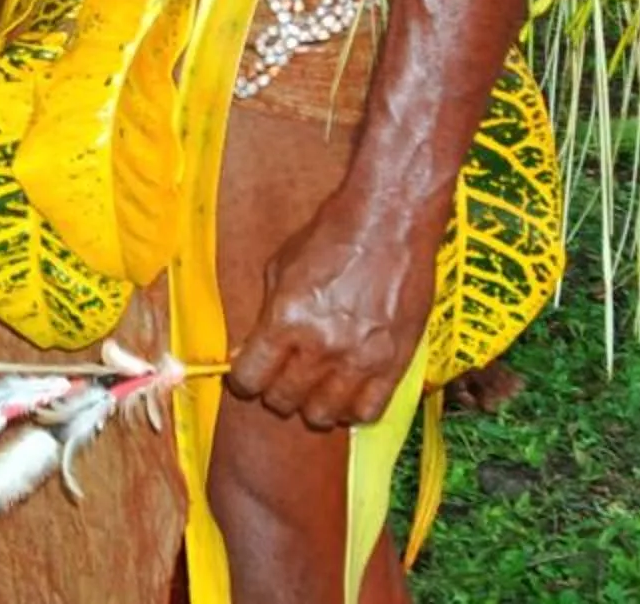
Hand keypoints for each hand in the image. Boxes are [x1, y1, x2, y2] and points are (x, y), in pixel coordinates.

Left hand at [226, 192, 440, 429]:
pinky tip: (345, 395)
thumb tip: (253, 351)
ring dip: (312, 406)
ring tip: (313, 389)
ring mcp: (360, 359)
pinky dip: (351, 411)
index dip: (244, 381)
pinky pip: (369, 411)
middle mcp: (321, 346)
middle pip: (285, 400)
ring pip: (325, 414)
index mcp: (285, 320)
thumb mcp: (279, 268)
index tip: (248, 377)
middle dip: (275, 393)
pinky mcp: (395, 364)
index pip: (251, 378)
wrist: (388, 224)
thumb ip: (266, 315)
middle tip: (280, 380)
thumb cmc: (330, 238)